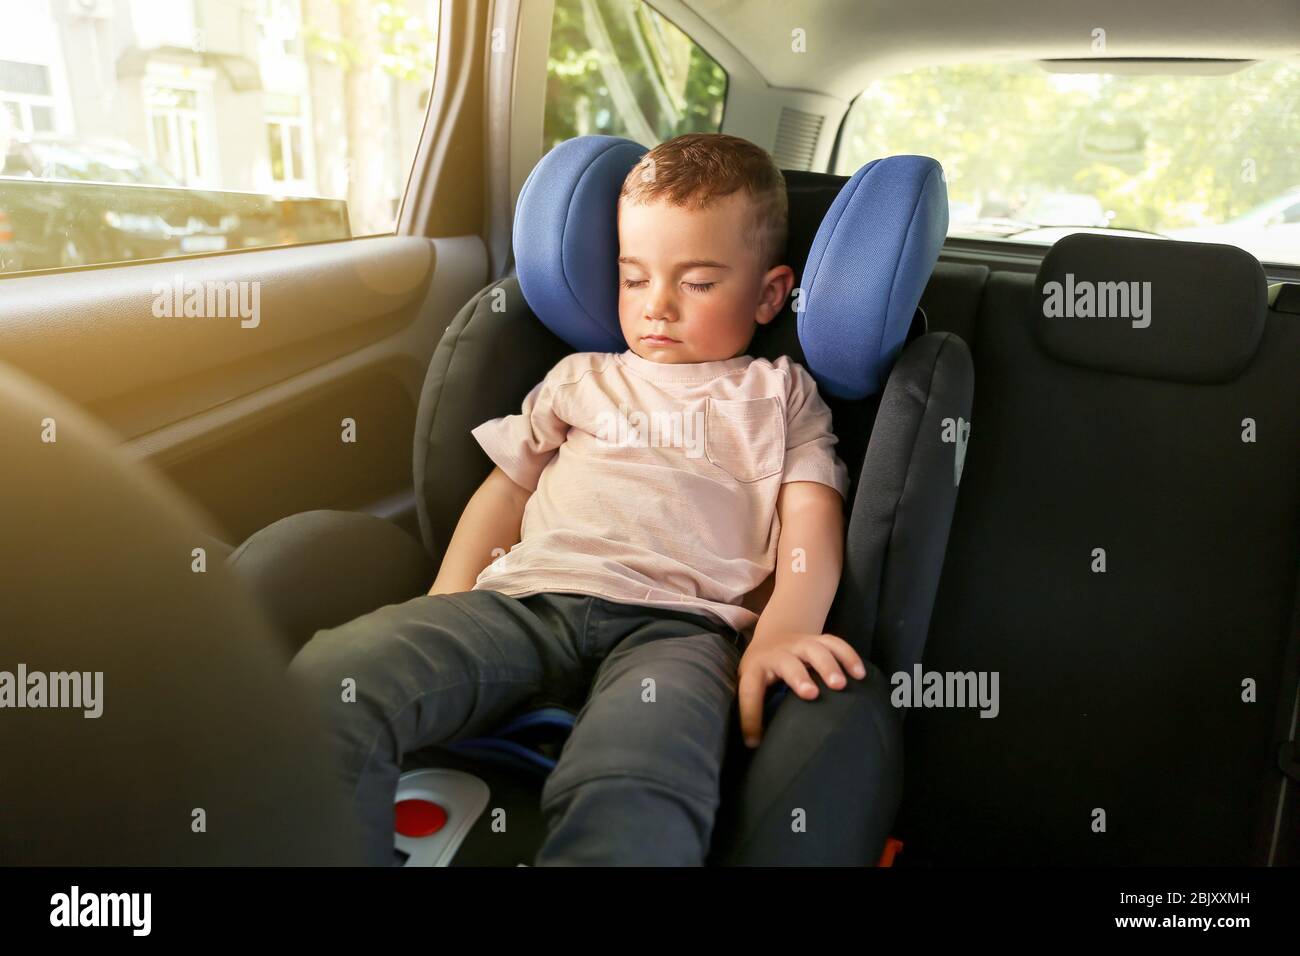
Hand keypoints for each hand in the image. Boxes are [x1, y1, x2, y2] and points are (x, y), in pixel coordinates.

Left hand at [737, 631, 866, 748]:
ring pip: (815, 649)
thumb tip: (753, 746)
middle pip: (787, 663)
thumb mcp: (751, 684)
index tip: (755, 741)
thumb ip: (755, 709)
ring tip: (841, 685)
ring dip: (828, 666)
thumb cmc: (763, 671)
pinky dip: (848, 656)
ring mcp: (800, 644)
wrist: (774, 636)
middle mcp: (778, 654)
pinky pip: (835, 644)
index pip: (750, 692)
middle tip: (812, 694)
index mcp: (755, 669)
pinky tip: (860, 674)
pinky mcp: (819, 640)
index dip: (751, 717)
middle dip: (799, 678)